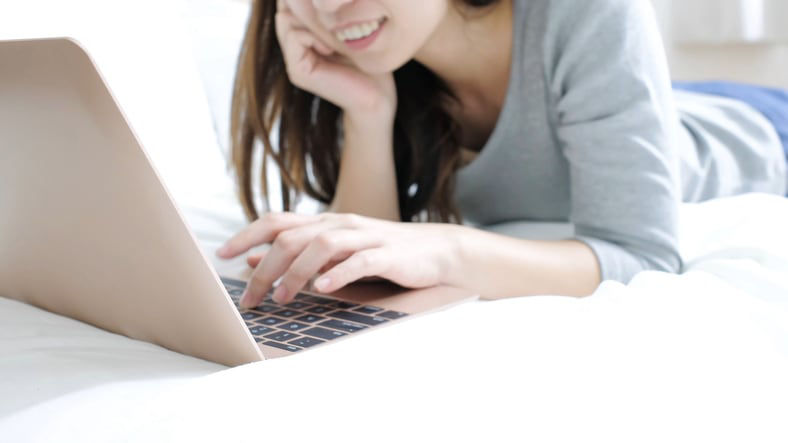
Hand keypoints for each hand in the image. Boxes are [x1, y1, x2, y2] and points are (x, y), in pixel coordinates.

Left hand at [216, 212, 461, 307]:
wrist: (436, 251)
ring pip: (321, 245)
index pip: (278, 221)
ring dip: (296, 272)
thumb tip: (257, 259)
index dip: (247, 234)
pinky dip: (338, 274)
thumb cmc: (383, 254)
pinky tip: (323, 289)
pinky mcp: (387, 254)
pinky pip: (359, 261)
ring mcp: (364, 237)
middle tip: (251, 298)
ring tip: (282, 298)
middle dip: (265, 267)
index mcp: (326, 223)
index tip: (222, 255)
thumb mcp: (337, 252)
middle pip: (292, 236)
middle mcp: (341, 225)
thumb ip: (301, 254)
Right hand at [276, 0, 396, 118]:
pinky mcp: (297, 71)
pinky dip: (313, 36)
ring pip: (285, 18)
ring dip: (312, 20)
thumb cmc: (371, 61)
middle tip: (336, 21)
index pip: (290, 1)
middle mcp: (293, 47)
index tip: (333, 8)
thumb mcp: (348, 27)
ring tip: (334, 37)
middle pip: (284, 6)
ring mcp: (292, 60)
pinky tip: (331, 48)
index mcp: (303, 35)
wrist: (377, 98)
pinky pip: (294, 36)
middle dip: (308, 6)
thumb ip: (328, 11)